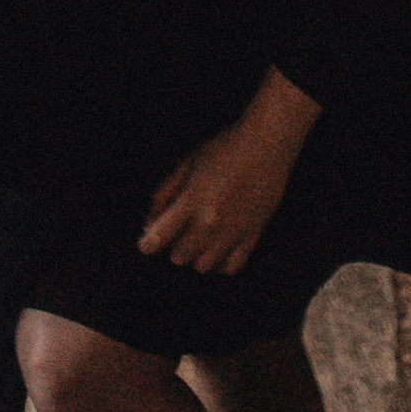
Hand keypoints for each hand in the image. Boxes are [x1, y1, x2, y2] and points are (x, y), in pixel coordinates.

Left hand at [137, 68, 321, 275]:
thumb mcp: (188, 163)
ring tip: (197, 240)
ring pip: (204, 265)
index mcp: (192, 200)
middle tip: (177, 232)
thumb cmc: (224, 149)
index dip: (148, 243)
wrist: (266, 145)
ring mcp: (233, 232)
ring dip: (195, 256)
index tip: (145, 244)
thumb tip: (150, 220)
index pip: (161, 235)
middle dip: (172, 246)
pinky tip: (216, 251)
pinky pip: (232, 266)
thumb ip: (166, 191)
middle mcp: (211, 222)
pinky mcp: (253, 236)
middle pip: (180, 256)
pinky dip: (220, 264)